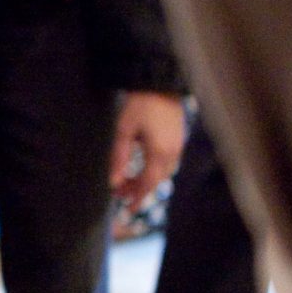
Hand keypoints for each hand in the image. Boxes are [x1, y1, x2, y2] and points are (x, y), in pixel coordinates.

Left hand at [110, 92, 186, 209]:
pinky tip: (142, 166)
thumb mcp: (124, 131)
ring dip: (147, 179)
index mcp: (159, 153)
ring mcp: (178, 145)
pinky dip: (155, 169)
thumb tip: (113, 182)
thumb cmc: (140, 105)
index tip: (128, 209)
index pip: (148, 184)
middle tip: (120, 193)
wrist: (160, 82)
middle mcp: (172, 152)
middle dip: (139, 189)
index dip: (138, 198)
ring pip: (163, 172)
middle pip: (156, 180)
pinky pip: (168, 162)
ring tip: (128, 180)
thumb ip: (119, 158)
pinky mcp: (179, 139)